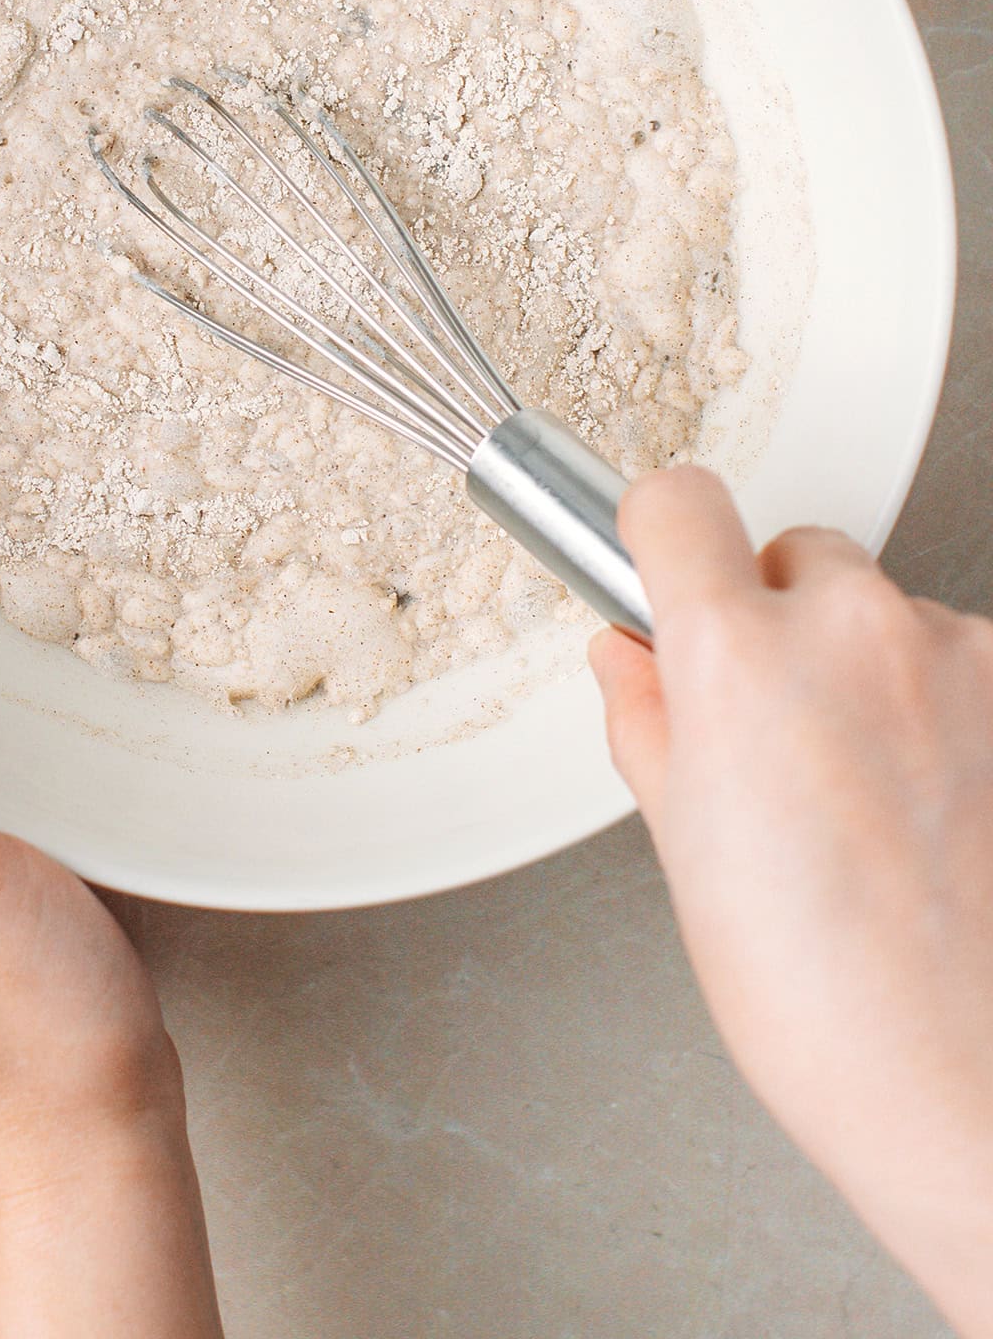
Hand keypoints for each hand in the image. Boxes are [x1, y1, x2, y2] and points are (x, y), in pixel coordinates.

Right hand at [593, 466, 992, 1338]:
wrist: (967, 1086)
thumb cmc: (825, 999)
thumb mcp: (684, 848)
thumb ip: (650, 720)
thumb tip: (630, 658)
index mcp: (738, 655)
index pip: (678, 502)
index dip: (660, 536)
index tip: (661, 565)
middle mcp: (851, 628)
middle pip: (793, 555)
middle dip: (773, 620)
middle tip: (769, 730)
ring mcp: (956, 656)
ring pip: (884, 615)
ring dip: (865, 671)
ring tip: (859, 799)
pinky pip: (957, 667)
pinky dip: (938, 713)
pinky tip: (923, 810)